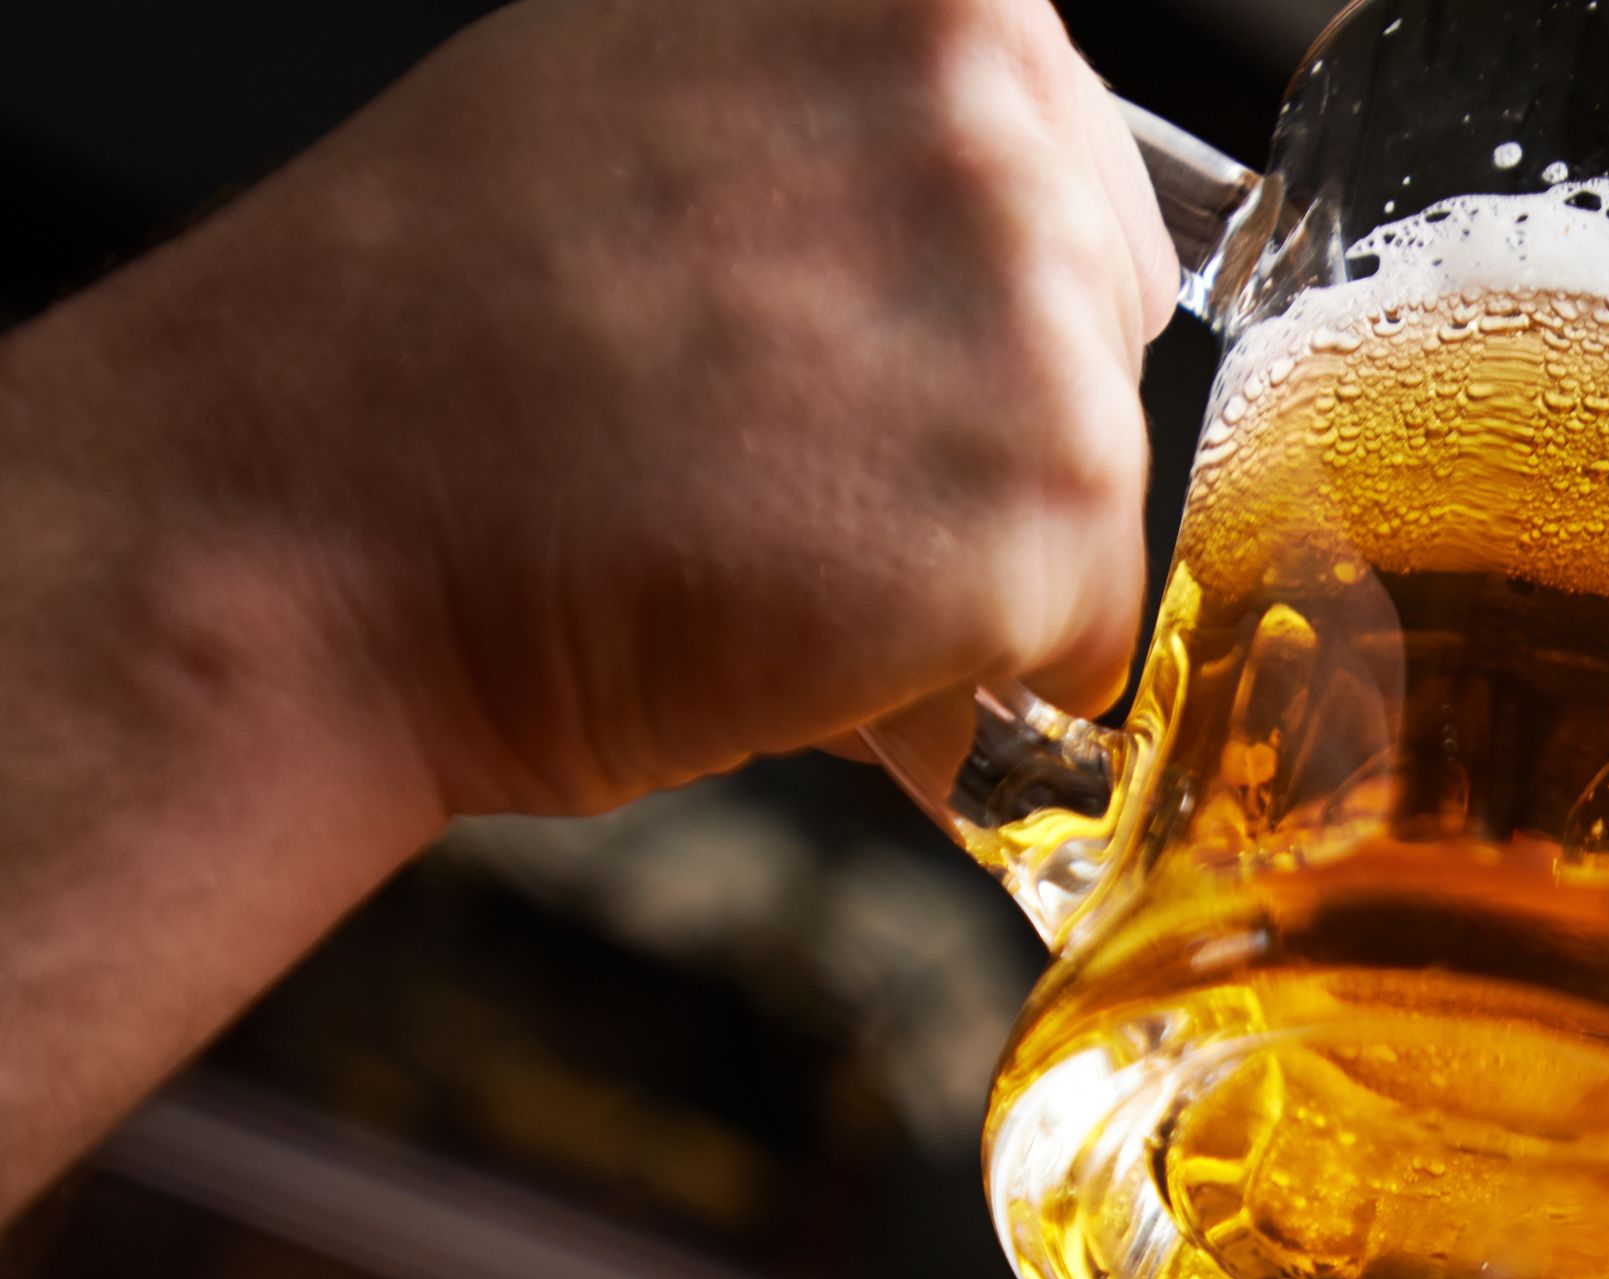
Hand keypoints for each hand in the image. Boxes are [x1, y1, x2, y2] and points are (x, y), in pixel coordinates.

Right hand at [0, 0, 1174, 1212]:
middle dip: (984, 412)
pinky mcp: (1047, 506)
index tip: (835, 331)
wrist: (309, 523)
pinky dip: (970, 666)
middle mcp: (1000, 116)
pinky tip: (797, 615)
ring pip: (1093, 483)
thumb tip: (980, 183)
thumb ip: (852, 114)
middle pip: (1106, 318)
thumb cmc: (441, 332)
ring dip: (965, 548)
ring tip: (765, 528)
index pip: (1066, 159)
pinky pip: (1082, 630)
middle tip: (777, 447)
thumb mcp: (660, 90)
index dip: (956, 286)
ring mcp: (1036, 311)